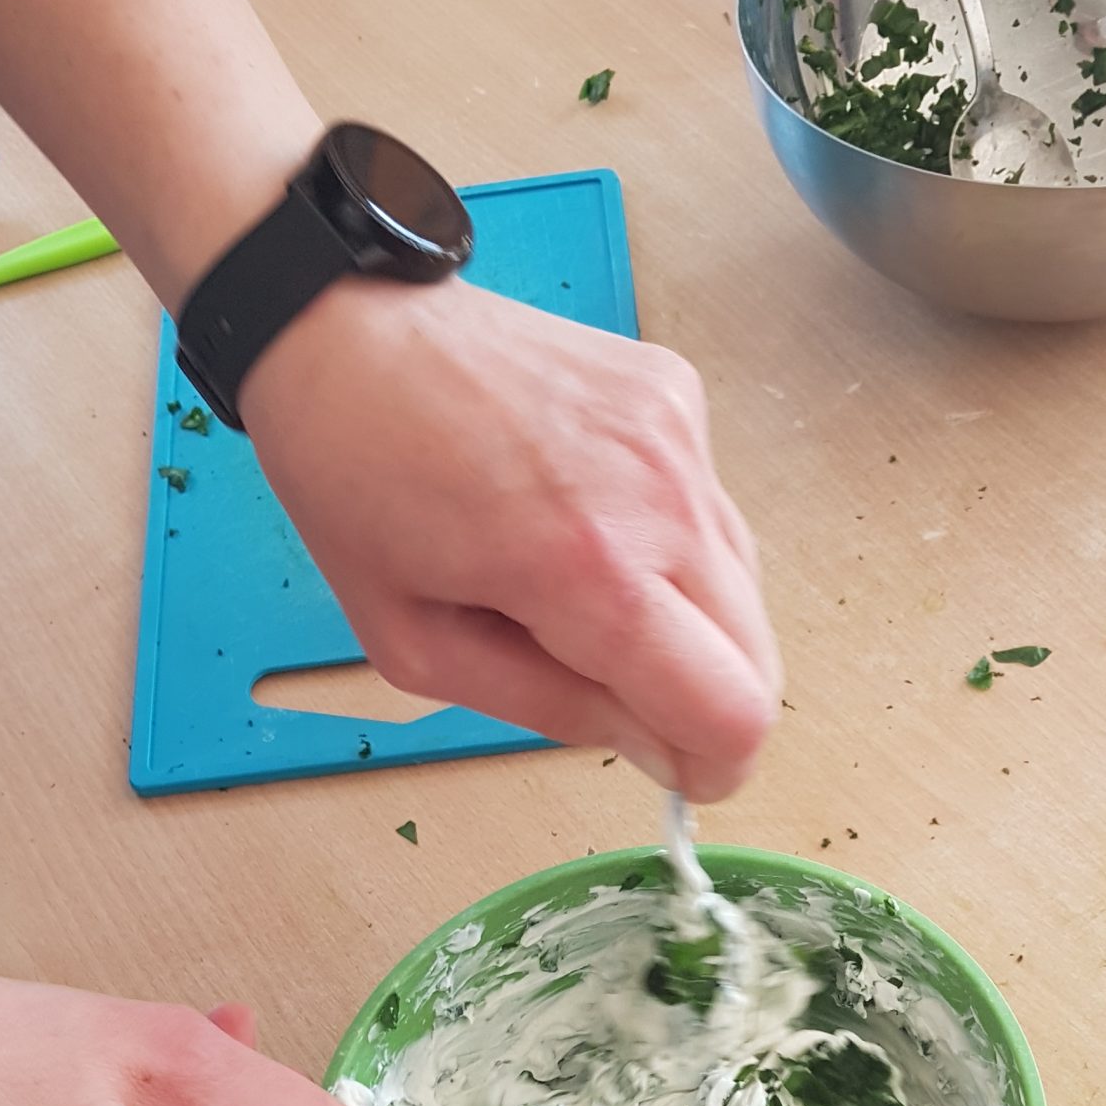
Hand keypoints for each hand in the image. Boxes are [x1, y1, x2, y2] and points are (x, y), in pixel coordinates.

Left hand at [240, 275, 778, 802]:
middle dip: (705, 703)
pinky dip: (668, 543)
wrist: (347, 330)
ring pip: (743, 586)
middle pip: (757, 658)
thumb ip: (550, 710)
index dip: (711, 766)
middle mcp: (659, 498)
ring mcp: (680, 438)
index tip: (679, 776)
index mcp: (588, 572)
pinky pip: (710, 511)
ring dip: (687, 622)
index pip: (729, 711)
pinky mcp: (679, 396)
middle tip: (626, 699)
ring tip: (585, 597)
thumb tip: (654, 749)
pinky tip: (588, 518)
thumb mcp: (419, 646)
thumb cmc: (358, 480)